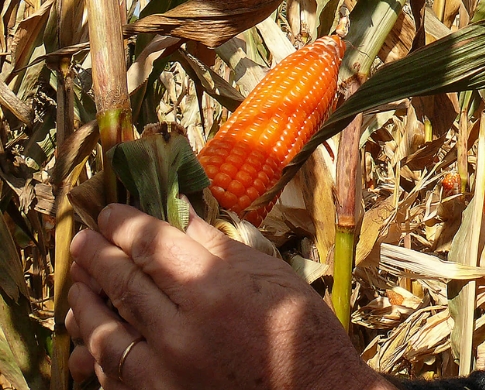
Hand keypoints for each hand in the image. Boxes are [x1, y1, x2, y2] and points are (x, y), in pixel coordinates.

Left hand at [65, 203, 391, 389]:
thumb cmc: (303, 335)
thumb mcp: (273, 279)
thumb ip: (220, 249)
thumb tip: (182, 217)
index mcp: (215, 290)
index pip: (151, 245)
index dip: (124, 225)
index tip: (109, 214)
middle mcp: (182, 331)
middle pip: (122, 282)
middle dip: (98, 256)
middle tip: (84, 241)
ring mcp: (166, 372)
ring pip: (105, 332)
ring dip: (86, 304)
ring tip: (79, 285)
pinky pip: (112, 376)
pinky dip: (96, 355)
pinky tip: (92, 339)